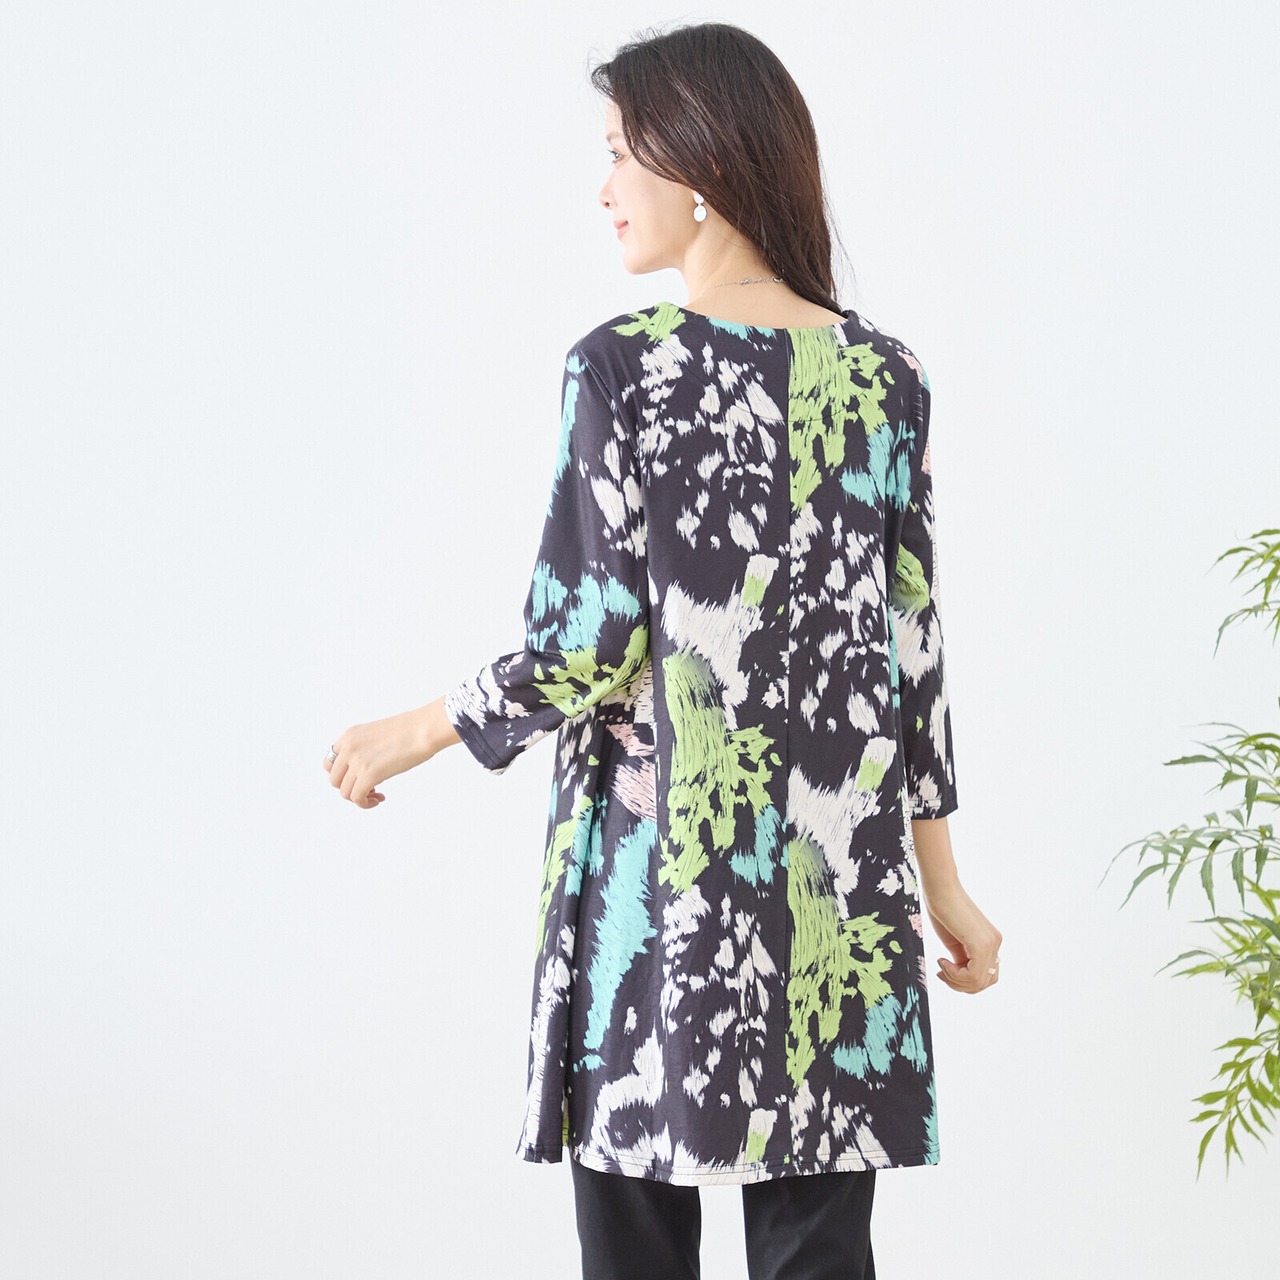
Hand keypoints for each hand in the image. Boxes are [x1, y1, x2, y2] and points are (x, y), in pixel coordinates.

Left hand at [323, 704, 435, 807]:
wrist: (424, 729)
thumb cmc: (411, 730)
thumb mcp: (377, 734)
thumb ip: (365, 749)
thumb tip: (366, 770)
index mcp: (349, 735)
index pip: (330, 763)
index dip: (343, 775)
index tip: (358, 778)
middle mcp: (348, 748)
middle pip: (335, 780)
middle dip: (350, 788)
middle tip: (369, 789)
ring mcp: (357, 761)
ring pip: (345, 792)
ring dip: (359, 798)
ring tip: (376, 795)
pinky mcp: (369, 774)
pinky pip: (357, 798)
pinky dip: (366, 803)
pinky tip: (380, 799)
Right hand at [922, 879, 1001, 993]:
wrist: (940, 888)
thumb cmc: (942, 909)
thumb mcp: (954, 942)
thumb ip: (962, 959)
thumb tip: (961, 978)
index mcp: (990, 942)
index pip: (985, 977)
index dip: (963, 982)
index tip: (942, 970)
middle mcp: (995, 944)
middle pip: (983, 983)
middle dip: (959, 984)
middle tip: (941, 972)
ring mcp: (990, 944)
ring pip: (978, 982)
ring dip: (955, 980)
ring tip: (941, 966)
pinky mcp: (981, 944)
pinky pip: (973, 975)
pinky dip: (955, 974)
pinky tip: (942, 961)